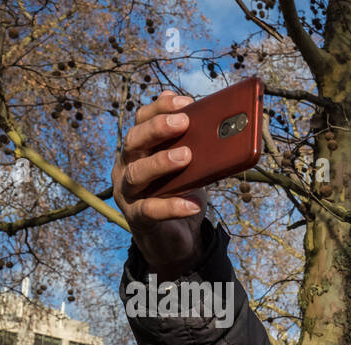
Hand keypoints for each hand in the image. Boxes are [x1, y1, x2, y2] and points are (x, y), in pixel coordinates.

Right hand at [111, 90, 208, 276]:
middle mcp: (127, 165)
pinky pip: (151, 210)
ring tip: (187, 156)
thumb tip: (223, 131)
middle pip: (134, 140)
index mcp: (139, 148)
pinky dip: (172, 206)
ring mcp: (128, 192)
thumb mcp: (192, 169)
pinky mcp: (137, 218)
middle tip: (184, 122)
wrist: (176, 237)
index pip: (142, 119)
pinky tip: (193, 204)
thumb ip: (198, 149)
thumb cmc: (182, 194)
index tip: (186, 102)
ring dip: (161, 162)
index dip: (160, 108)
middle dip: (157, 128)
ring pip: (136, 173)